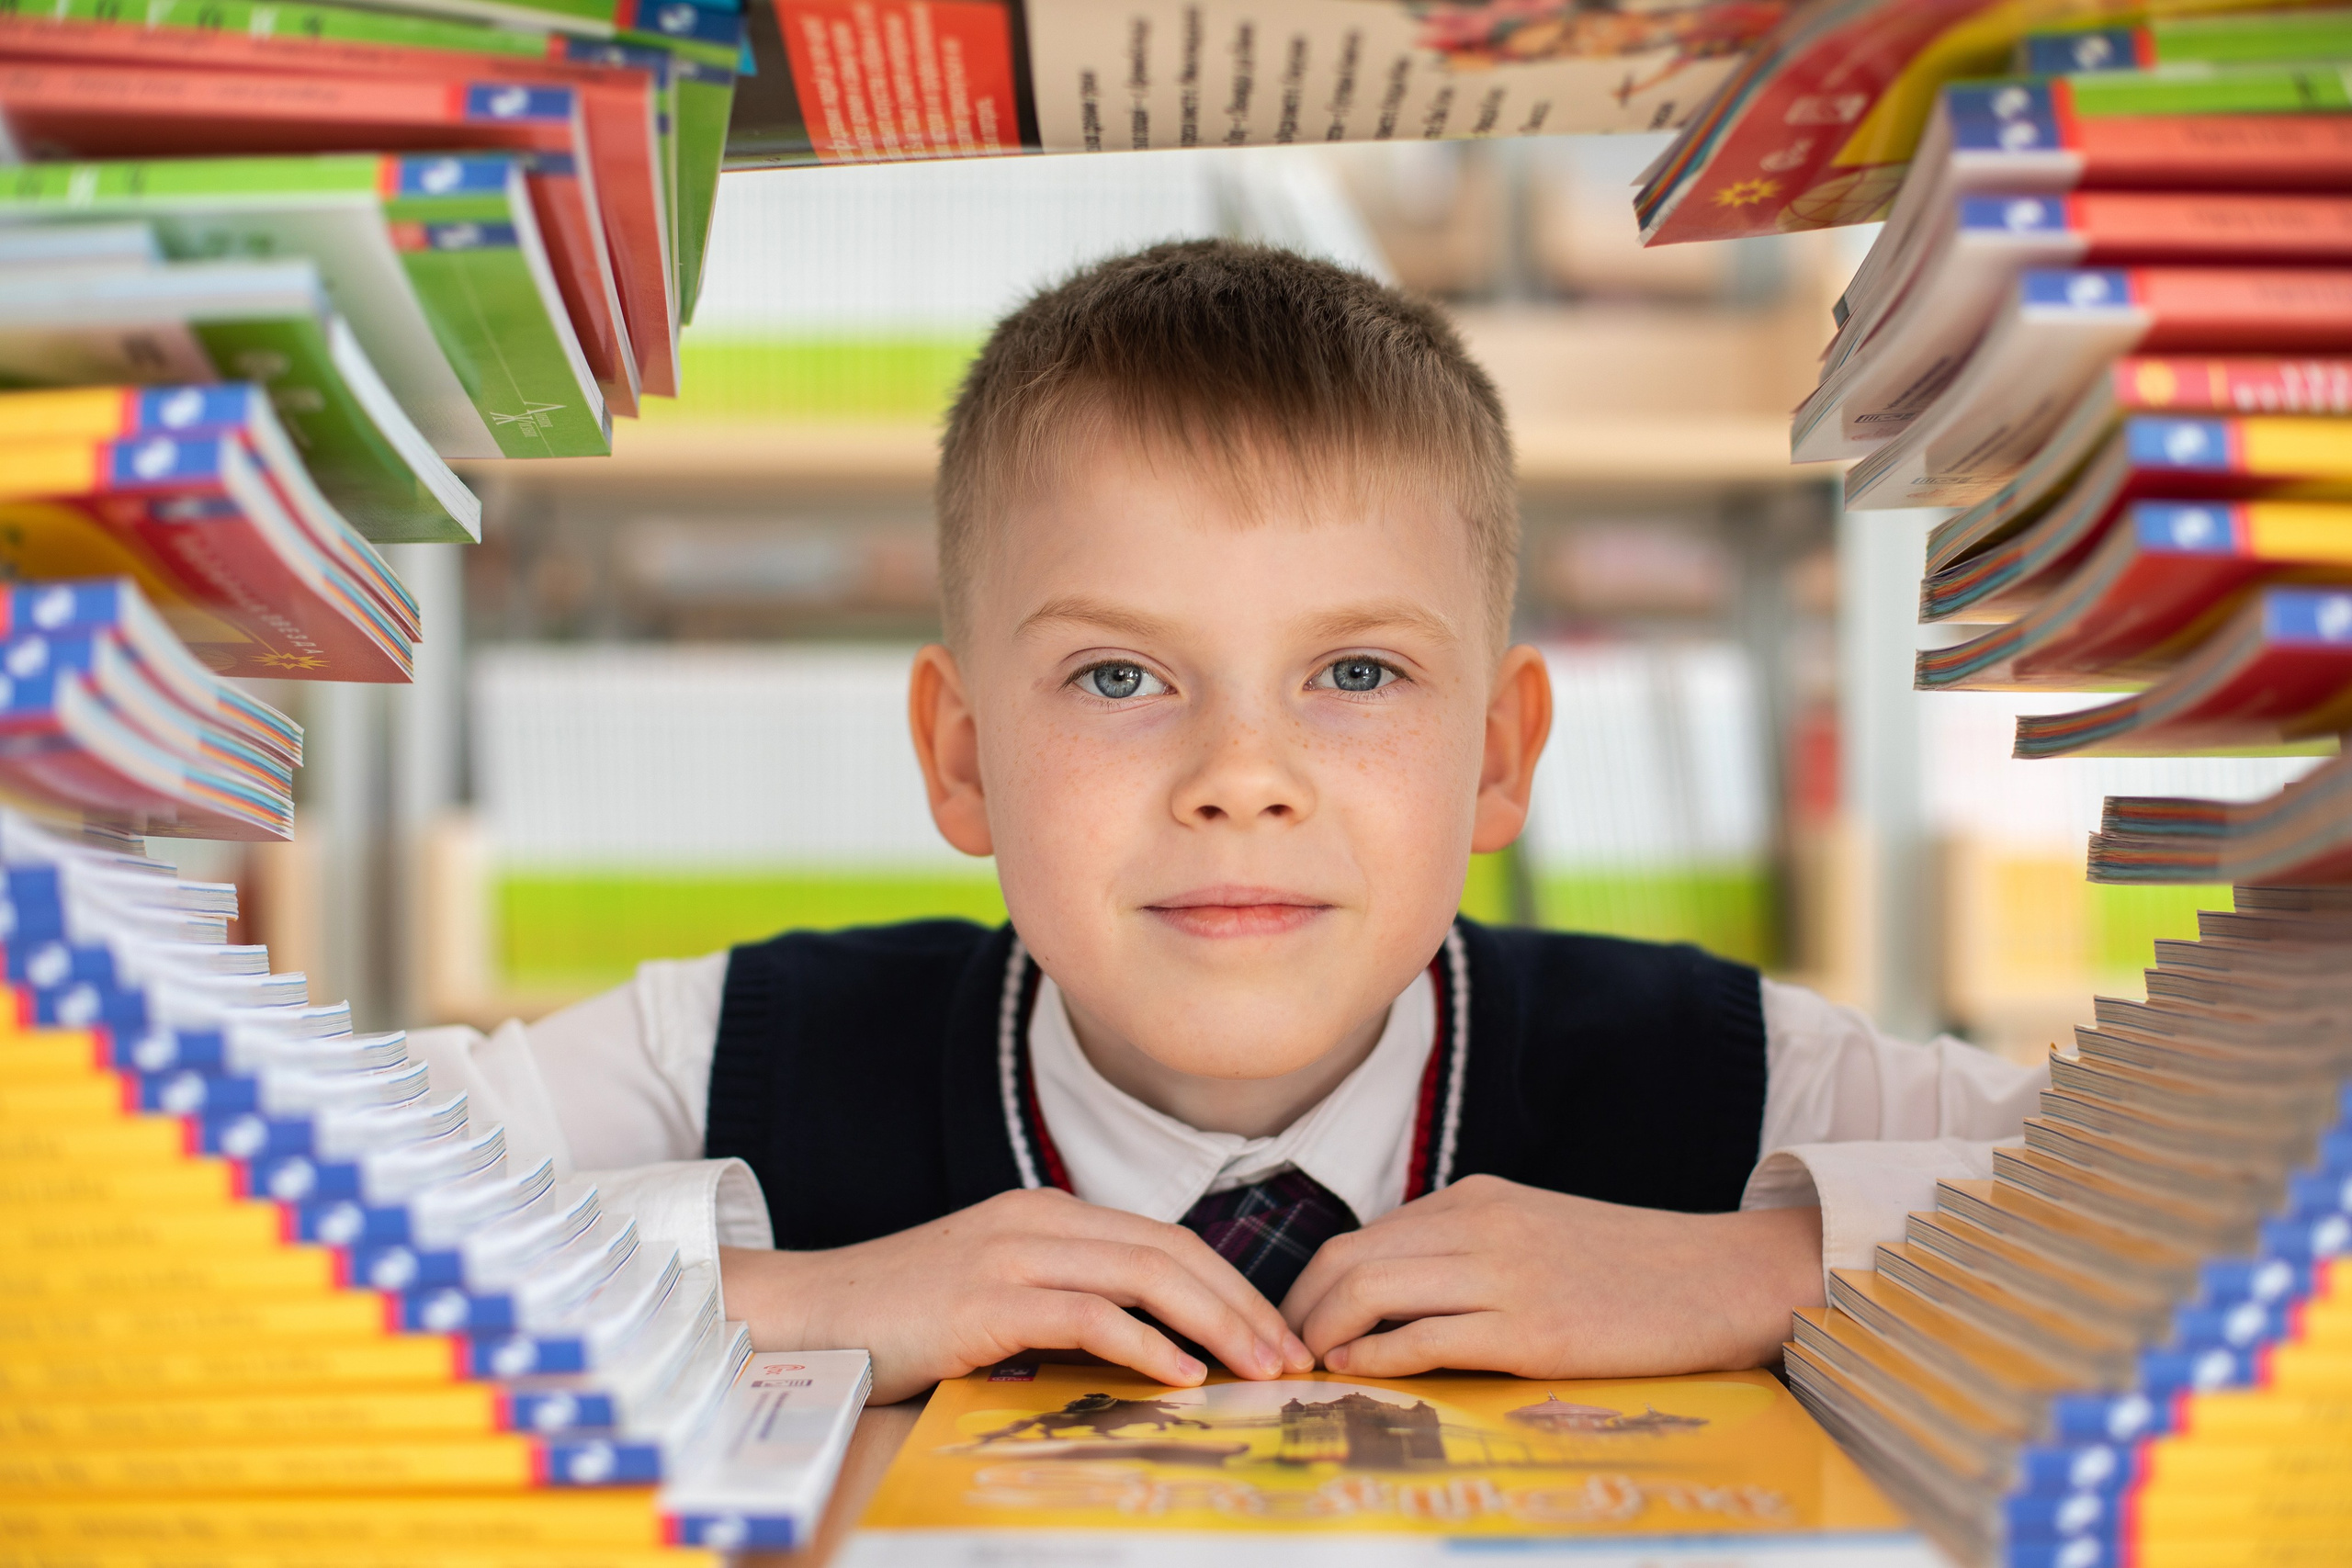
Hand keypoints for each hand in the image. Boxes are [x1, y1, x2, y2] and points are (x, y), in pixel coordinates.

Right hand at [720, 1187, 1314, 1402]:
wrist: (807, 1312)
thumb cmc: (899, 1317)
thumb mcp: (992, 1293)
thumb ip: (1060, 1299)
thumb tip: (1141, 1344)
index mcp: (1047, 1213)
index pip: (1164, 1239)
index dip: (1229, 1284)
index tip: (1272, 1333)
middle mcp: (1039, 1220)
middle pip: (1171, 1251)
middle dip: (1242, 1304)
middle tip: (1292, 1357)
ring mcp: (1014, 1253)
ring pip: (1146, 1276)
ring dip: (1216, 1324)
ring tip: (1261, 1369)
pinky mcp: (989, 1298)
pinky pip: (1090, 1315)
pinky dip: (1147, 1344)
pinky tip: (1183, 1376)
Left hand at [1279, 1174, 1823, 1378]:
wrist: (1721, 1277)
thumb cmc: (1631, 1268)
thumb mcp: (1536, 1233)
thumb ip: (1468, 1250)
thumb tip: (1396, 1295)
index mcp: (1476, 1199)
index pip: (1361, 1238)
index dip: (1313, 1288)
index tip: (1297, 1328)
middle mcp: (1479, 1226)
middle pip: (1347, 1259)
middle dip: (1298, 1312)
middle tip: (1284, 1356)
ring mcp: (1503, 1275)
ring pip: (1370, 1291)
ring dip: (1323, 1335)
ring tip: (1309, 1370)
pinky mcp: (1532, 1330)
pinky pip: (1425, 1338)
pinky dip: (1376, 1358)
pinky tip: (1355, 1376)